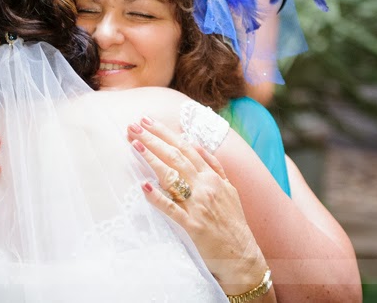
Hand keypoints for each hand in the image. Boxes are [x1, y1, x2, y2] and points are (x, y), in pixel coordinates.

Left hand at [126, 116, 267, 294]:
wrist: (243, 256)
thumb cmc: (233, 222)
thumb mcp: (229, 189)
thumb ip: (214, 165)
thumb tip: (196, 143)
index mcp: (212, 176)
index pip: (185, 147)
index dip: (165, 133)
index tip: (147, 121)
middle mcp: (205, 186)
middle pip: (175, 156)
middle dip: (153, 139)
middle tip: (134, 125)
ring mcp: (198, 205)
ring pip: (171, 176)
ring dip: (151, 159)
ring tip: (134, 145)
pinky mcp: (192, 225)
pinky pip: (171, 208)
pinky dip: (157, 197)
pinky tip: (143, 186)